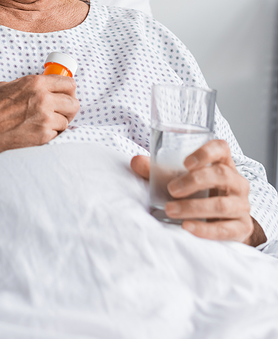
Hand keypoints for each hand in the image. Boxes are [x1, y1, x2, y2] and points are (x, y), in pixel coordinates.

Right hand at [0, 74, 78, 199]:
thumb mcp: (8, 87)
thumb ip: (29, 86)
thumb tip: (42, 86)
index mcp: (36, 83)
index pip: (69, 83)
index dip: (69, 90)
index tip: (66, 94)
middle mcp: (43, 98)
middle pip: (74, 103)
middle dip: (69, 108)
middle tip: (61, 112)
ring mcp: (44, 118)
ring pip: (67, 121)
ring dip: (59, 123)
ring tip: (46, 124)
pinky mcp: (43, 135)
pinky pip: (57, 134)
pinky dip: (51, 135)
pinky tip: (38, 133)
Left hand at [131, 139, 264, 245]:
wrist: (225, 222)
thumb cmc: (200, 193)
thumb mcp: (181, 178)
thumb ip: (158, 170)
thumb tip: (135, 161)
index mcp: (223, 163)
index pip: (221, 148)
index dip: (206, 152)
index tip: (186, 162)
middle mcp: (237, 182)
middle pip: (221, 175)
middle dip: (194, 182)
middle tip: (171, 189)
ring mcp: (241, 205)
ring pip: (222, 205)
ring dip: (194, 207)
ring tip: (170, 210)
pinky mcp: (242, 228)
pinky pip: (225, 229)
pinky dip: (204, 229)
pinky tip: (187, 227)